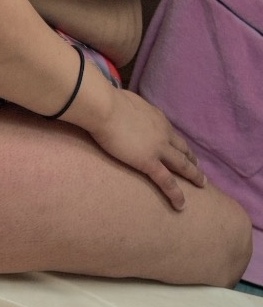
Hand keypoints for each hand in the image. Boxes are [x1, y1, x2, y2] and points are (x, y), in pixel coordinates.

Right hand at [82, 87, 205, 209]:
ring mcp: (158, 148)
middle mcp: (163, 133)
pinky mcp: (148, 162)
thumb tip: (123, 110)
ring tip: (202, 184)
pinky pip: (166, 181)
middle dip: (192, 159)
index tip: (182, 149)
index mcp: (157, 119)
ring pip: (182, 165)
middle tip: (199, 168)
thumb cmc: (108, 102)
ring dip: (194, 175)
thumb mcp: (126, 102)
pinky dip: (176, 193)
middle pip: (182, 148)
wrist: (105, 109)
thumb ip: (130, 110)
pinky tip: (181, 205)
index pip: (171, 133)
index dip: (178, 143)